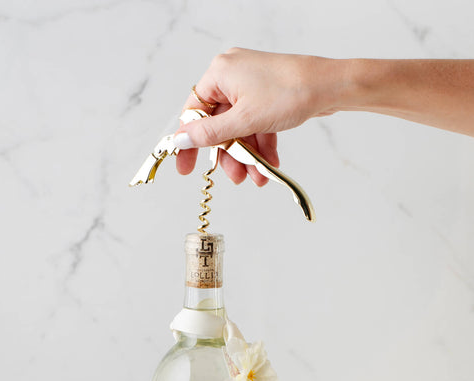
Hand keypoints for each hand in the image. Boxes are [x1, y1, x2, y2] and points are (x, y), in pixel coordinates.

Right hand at [175, 48, 344, 185]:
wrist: (330, 85)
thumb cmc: (290, 92)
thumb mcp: (244, 120)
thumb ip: (210, 133)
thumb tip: (180, 141)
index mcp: (219, 73)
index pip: (193, 112)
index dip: (189, 143)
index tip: (186, 169)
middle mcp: (231, 76)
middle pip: (218, 125)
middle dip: (229, 155)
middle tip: (235, 177)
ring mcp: (250, 86)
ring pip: (239, 129)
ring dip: (247, 155)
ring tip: (257, 176)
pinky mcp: (266, 96)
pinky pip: (255, 125)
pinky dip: (260, 145)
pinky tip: (269, 164)